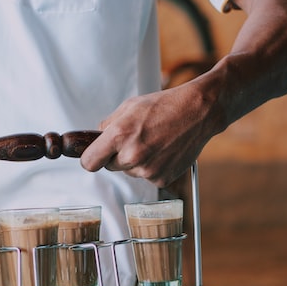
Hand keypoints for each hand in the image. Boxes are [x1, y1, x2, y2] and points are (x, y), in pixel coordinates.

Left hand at [79, 82, 214, 187]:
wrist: (197, 113)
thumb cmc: (165, 106)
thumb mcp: (129, 107)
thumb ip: (108, 125)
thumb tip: (96, 139)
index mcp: (119, 135)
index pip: (89, 162)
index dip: (90, 159)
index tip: (94, 156)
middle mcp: (132, 155)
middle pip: (110, 166)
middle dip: (117, 155)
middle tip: (136, 139)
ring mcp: (148, 170)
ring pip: (130, 171)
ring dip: (136, 161)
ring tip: (154, 142)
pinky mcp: (162, 179)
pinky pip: (148, 176)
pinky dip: (153, 167)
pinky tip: (163, 150)